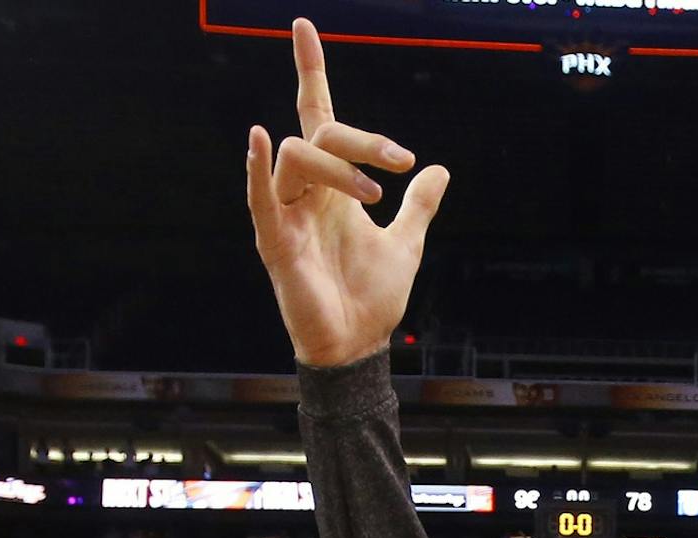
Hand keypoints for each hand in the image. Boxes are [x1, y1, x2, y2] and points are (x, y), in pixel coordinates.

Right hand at [245, 18, 449, 367]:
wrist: (360, 345)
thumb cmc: (372, 299)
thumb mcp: (407, 242)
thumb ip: (419, 205)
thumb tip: (440, 171)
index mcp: (330, 186)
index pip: (316, 114)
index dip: (311, 70)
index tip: (304, 26)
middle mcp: (304, 192)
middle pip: (323, 132)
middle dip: (366, 139)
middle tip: (403, 163)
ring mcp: (286, 215)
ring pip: (300, 155)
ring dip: (342, 166)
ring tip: (375, 198)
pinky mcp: (274, 243)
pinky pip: (259, 197)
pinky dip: (256, 168)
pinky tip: (259, 139)